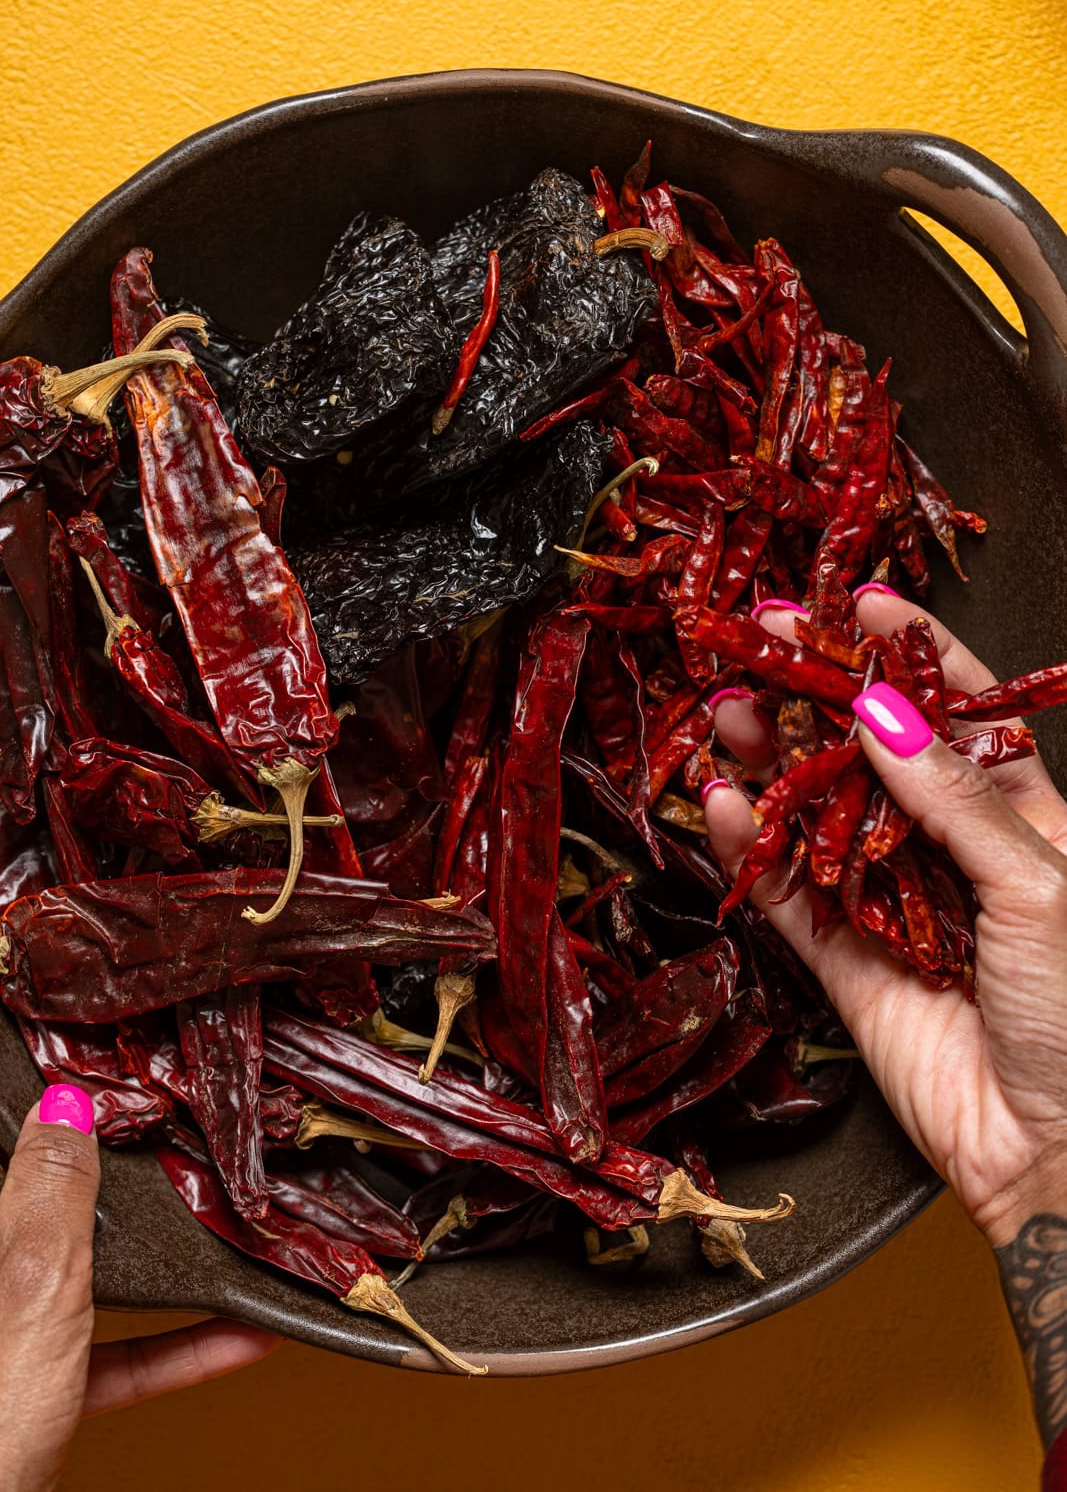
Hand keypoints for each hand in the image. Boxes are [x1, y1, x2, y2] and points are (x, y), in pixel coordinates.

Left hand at [0, 1087, 282, 1491]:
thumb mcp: (34, 1293)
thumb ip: (53, 1200)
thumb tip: (66, 1105)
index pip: (23, 1157)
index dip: (71, 1118)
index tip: (130, 1092)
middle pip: (66, 1222)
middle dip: (139, 1195)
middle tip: (195, 1158)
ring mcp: (11, 1340)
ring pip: (97, 1286)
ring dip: (174, 1274)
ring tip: (238, 1242)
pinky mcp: (32, 1395)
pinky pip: (112, 1353)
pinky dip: (176, 1346)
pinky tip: (240, 1336)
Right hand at [702, 589, 1066, 1247]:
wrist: (1058, 1154)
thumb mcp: (1040, 884)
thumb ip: (953, 798)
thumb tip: (882, 714)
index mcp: (1024, 819)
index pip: (958, 714)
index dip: (909, 654)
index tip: (862, 600)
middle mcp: (951, 852)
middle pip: (871, 753)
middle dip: (818, 693)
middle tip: (764, 641)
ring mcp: (892, 905)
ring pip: (818, 815)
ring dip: (772, 760)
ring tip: (726, 710)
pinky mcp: (847, 965)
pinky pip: (787, 894)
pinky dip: (750, 849)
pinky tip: (720, 804)